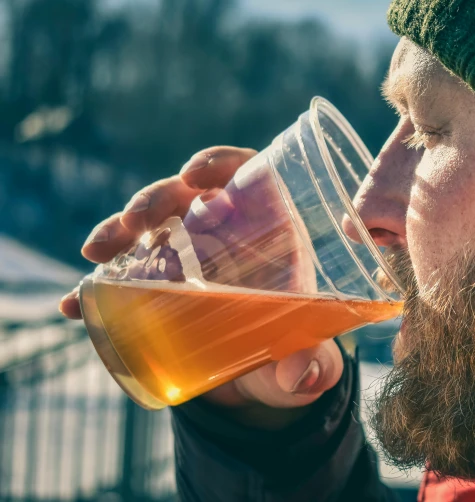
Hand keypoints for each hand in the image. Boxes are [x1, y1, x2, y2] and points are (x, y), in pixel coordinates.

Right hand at [59, 146, 343, 424]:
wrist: (260, 373)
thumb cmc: (292, 345)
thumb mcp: (306, 353)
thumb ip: (312, 364)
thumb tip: (303, 378)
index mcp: (267, 230)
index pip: (244, 175)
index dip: (219, 164)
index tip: (192, 174)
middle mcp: (221, 232)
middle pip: (185, 196)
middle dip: (154, 199)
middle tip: (135, 220)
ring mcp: (184, 254)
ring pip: (146, 228)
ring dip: (117, 232)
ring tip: (97, 253)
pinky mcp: (156, 284)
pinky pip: (121, 277)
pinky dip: (95, 289)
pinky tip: (75, 305)